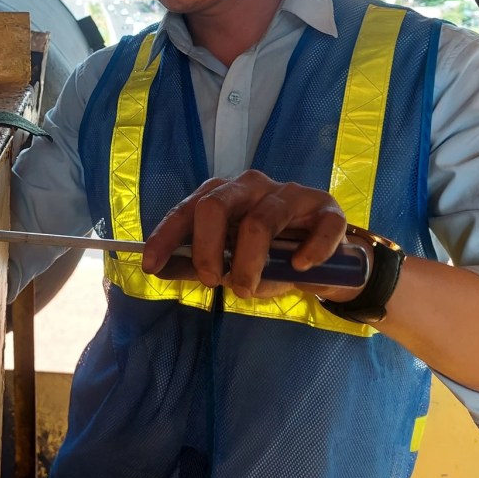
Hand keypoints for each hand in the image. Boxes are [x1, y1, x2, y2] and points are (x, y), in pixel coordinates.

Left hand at [141, 170, 357, 300]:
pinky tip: (300, 268)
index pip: (187, 209)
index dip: (166, 236)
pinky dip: (308, 252)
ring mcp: (290, 193)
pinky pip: (319, 227)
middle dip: (207, 249)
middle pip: (216, 205)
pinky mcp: (327, 209)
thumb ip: (196, 264)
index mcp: (223, 195)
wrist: (323, 260)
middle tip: (213, 280)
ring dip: (250, 263)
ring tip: (248, 291)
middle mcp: (252, 186)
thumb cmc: (269, 257)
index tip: (151, 265)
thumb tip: (159, 268)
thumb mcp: (230, 262)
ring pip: (261, 221)